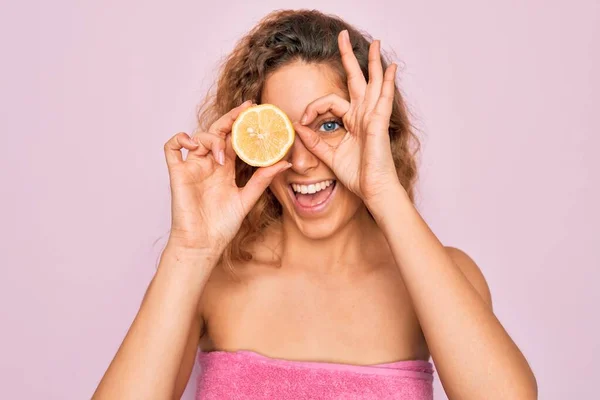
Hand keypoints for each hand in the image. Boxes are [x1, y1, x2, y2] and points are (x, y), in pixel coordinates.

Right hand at [163, 100, 291, 253]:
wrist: (203, 244)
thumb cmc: (222, 226)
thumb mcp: (247, 199)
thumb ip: (263, 179)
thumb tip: (285, 162)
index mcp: (225, 169)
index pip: (234, 139)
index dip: (243, 124)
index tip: (257, 111)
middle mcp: (209, 164)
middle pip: (218, 132)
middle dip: (231, 118)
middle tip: (247, 110)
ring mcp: (193, 167)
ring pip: (199, 137)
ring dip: (213, 140)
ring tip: (223, 157)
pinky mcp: (178, 173)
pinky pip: (172, 148)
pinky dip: (180, 138)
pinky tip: (193, 143)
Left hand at [292, 30, 402, 203]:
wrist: (372, 190)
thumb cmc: (357, 176)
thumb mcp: (329, 155)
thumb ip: (314, 141)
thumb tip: (297, 126)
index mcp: (353, 122)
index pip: (330, 102)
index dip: (312, 108)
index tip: (301, 122)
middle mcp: (364, 115)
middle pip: (357, 80)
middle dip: (350, 58)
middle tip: (343, 37)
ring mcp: (373, 117)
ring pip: (373, 82)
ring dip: (373, 62)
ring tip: (375, 43)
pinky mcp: (378, 123)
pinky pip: (383, 98)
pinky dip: (387, 81)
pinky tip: (389, 67)